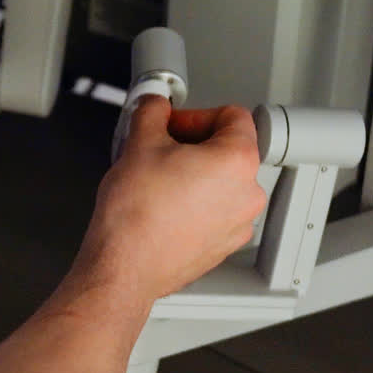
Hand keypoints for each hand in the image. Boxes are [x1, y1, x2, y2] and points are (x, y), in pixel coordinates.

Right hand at [78, 97, 266, 307]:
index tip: (174, 123)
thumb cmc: (136, 215)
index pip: (233, 116)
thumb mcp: (139, 143)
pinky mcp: (223, 245)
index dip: (196, 114)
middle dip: (193, 144)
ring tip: (158, 180)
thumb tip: (154, 106)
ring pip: (221, 183)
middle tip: (159, 148)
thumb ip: (152, 112)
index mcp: (237, 161)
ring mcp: (238, 223)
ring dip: (194, 174)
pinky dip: (194, 203)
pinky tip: (163, 205)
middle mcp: (247, 193)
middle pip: (228, 150)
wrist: (125, 266)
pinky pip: (215, 211)